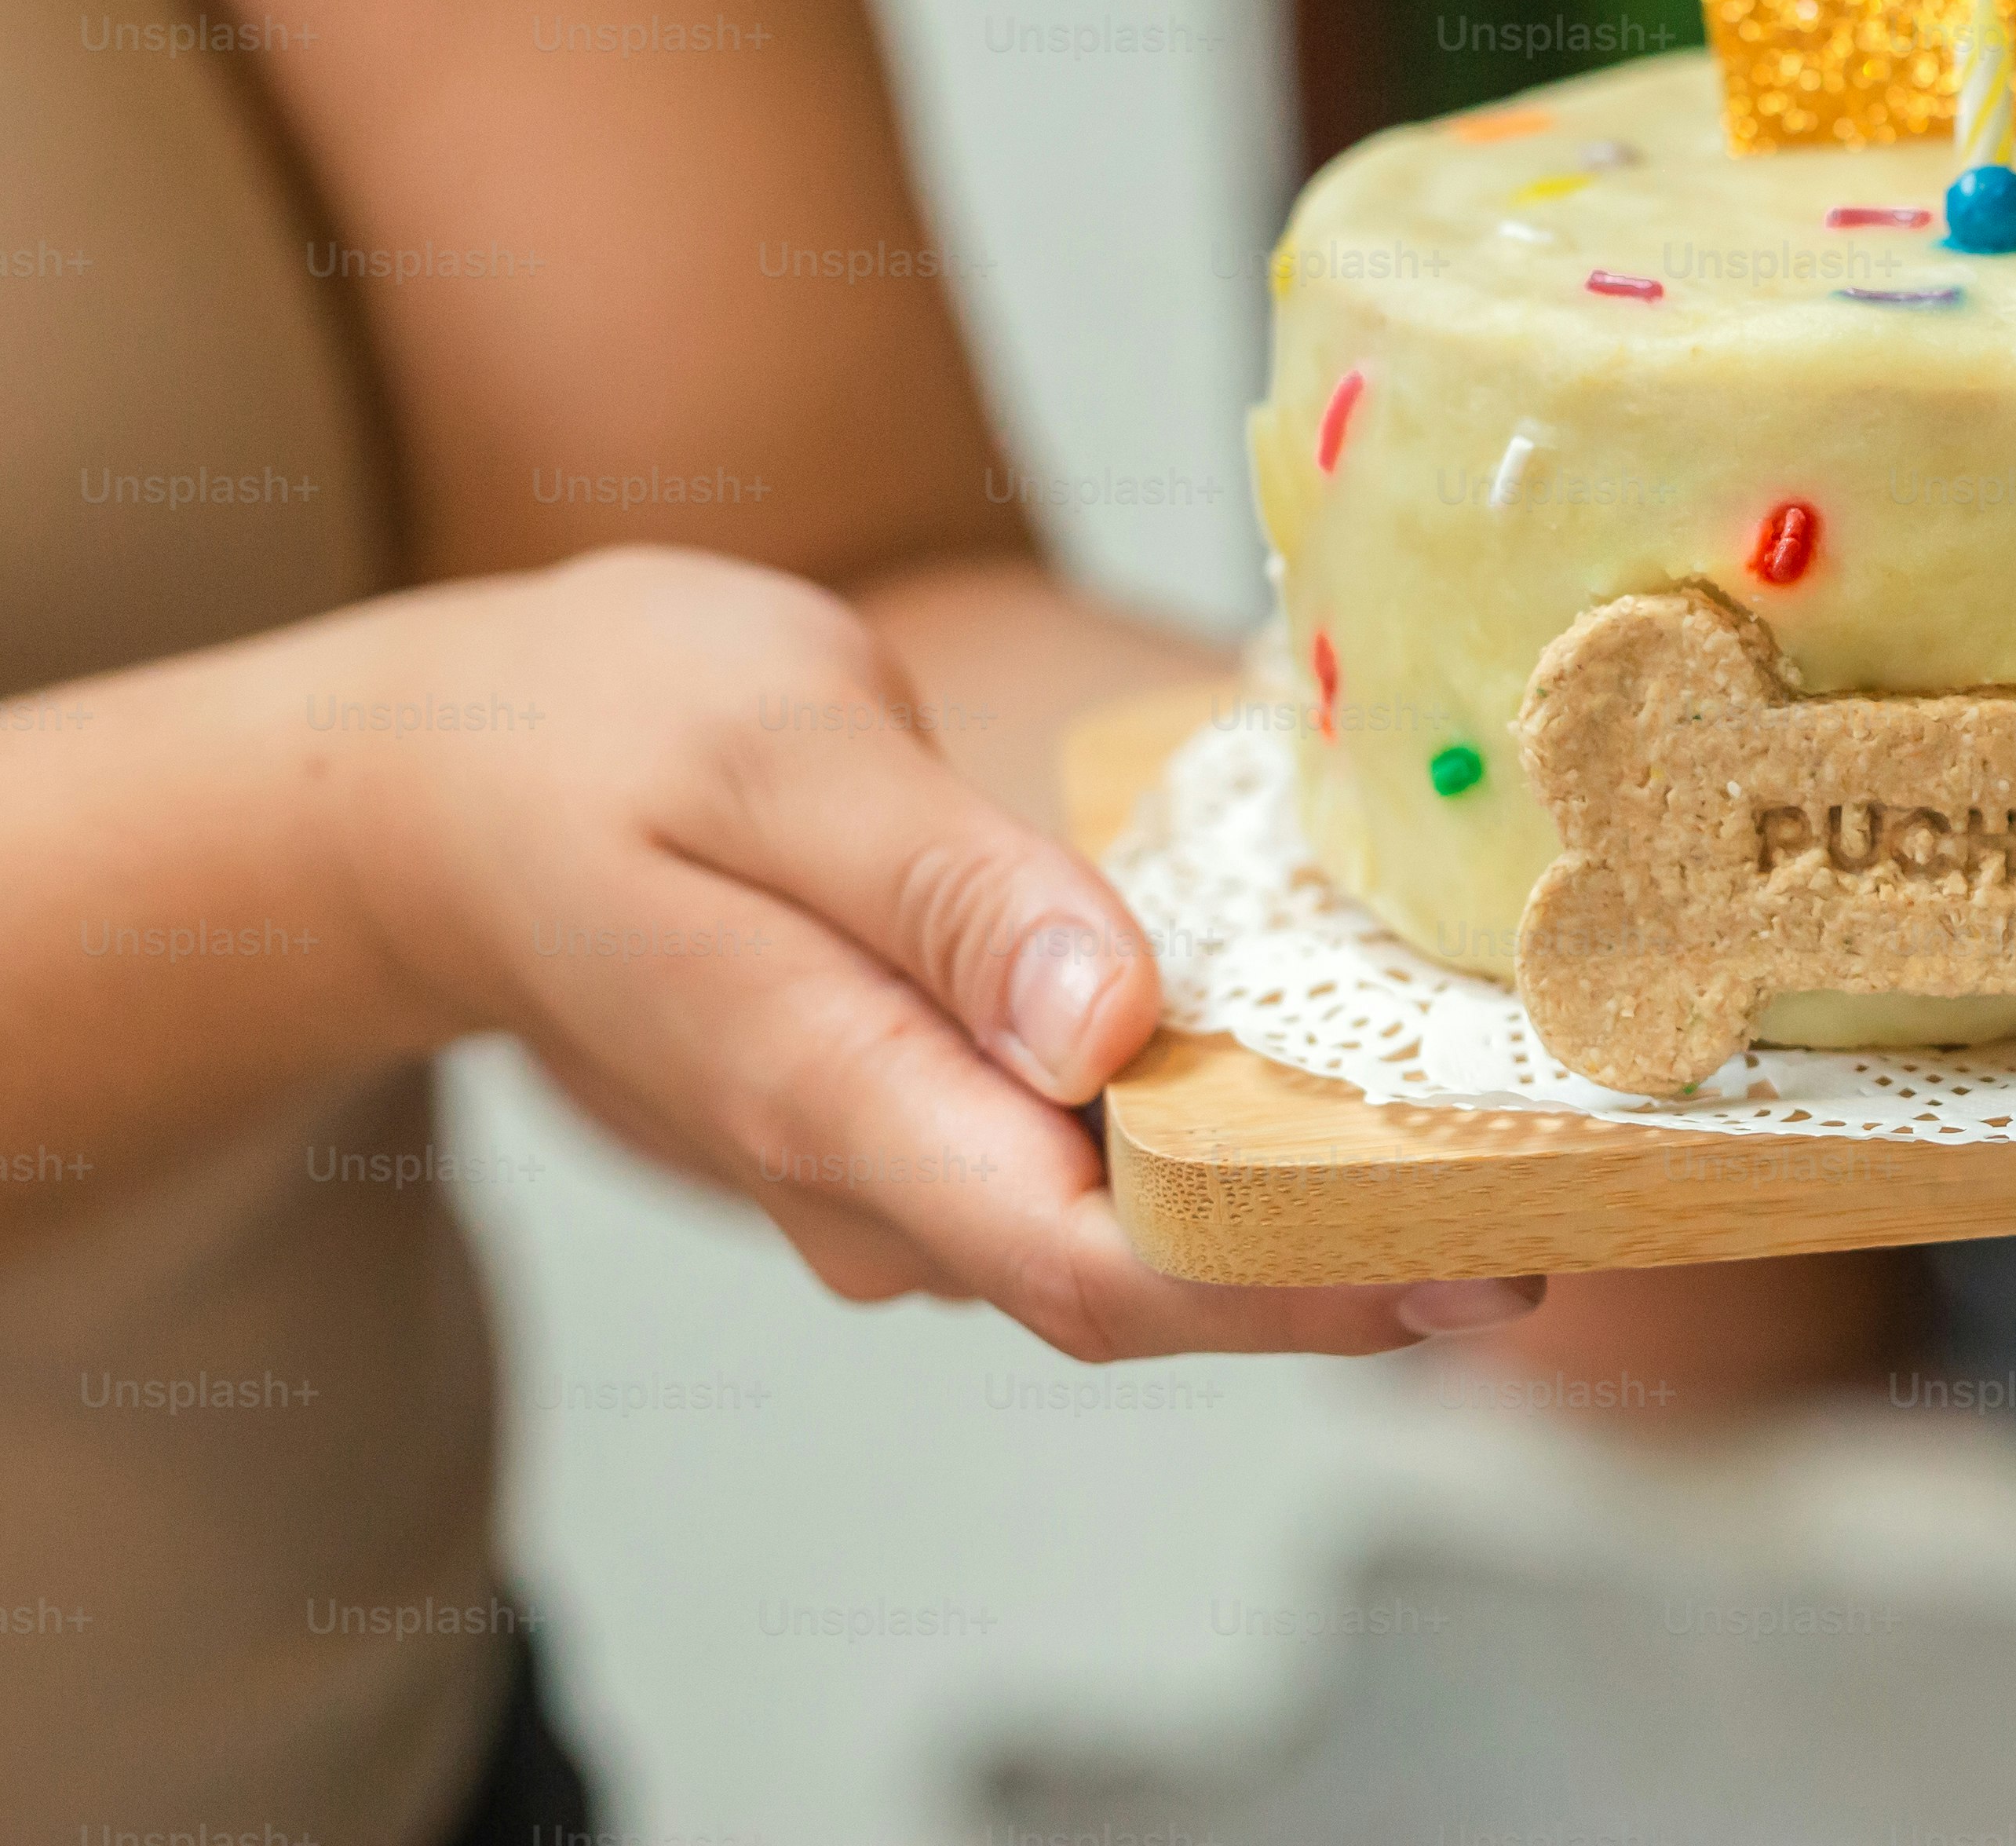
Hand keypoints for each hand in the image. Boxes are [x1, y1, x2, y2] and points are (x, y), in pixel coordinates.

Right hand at [323, 546, 1538, 1356]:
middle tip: (1579, 1194)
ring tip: (1513, 1132)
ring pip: (1127, 1228)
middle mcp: (874, 1177)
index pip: (1096, 1266)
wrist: (437, 788)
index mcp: (834, 1090)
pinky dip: (1221, 1136)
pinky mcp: (920, 1121)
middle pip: (1146, 1280)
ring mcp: (893, 1166)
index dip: (1304, 1284)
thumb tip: (1104, 1025)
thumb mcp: (773, 749)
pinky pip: (1091, 1164)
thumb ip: (942, 891)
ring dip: (1303, 1203)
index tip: (1487, 1251)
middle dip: (1353, 1260)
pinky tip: (1353, 1076)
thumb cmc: (598, 731)